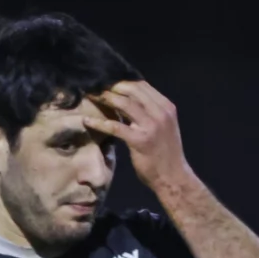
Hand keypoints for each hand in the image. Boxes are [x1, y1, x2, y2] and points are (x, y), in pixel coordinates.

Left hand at [83, 80, 194, 195]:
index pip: (143, 86)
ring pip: (125, 104)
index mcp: (166, 107)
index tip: (107, 81)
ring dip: (105, 98)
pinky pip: (115, 127)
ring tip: (91, 96)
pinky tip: (86, 121)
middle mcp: (160, 113)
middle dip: (112, 86)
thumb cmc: (165, 153)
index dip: (123, 81)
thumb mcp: (162, 127)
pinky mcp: (140, 140)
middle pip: (133, 90)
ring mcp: (151, 126)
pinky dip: (99, 122)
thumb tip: (129, 102)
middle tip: (96, 86)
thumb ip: (149, 113)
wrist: (173, 176)